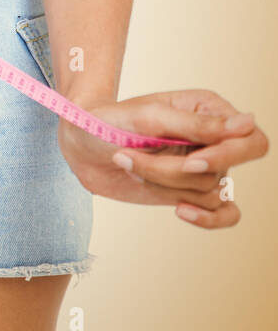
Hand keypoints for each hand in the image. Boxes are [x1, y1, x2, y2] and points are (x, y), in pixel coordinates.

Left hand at [57, 89, 266, 228]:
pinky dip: (208, 219)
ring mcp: (202, 168)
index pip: (251, 140)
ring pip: (206, 191)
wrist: (79, 143)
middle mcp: (212, 141)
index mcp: (210, 111)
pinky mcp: (188, 191)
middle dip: (179, 173)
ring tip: (126, 160)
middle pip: (222, 170)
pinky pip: (222, 213)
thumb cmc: (109, 120)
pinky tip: (181, 211)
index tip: (191, 161)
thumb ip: (196, 124)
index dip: (227, 156)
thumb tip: (248, 123)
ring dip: (159, 181)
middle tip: (140, 160)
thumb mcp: (148, 117)